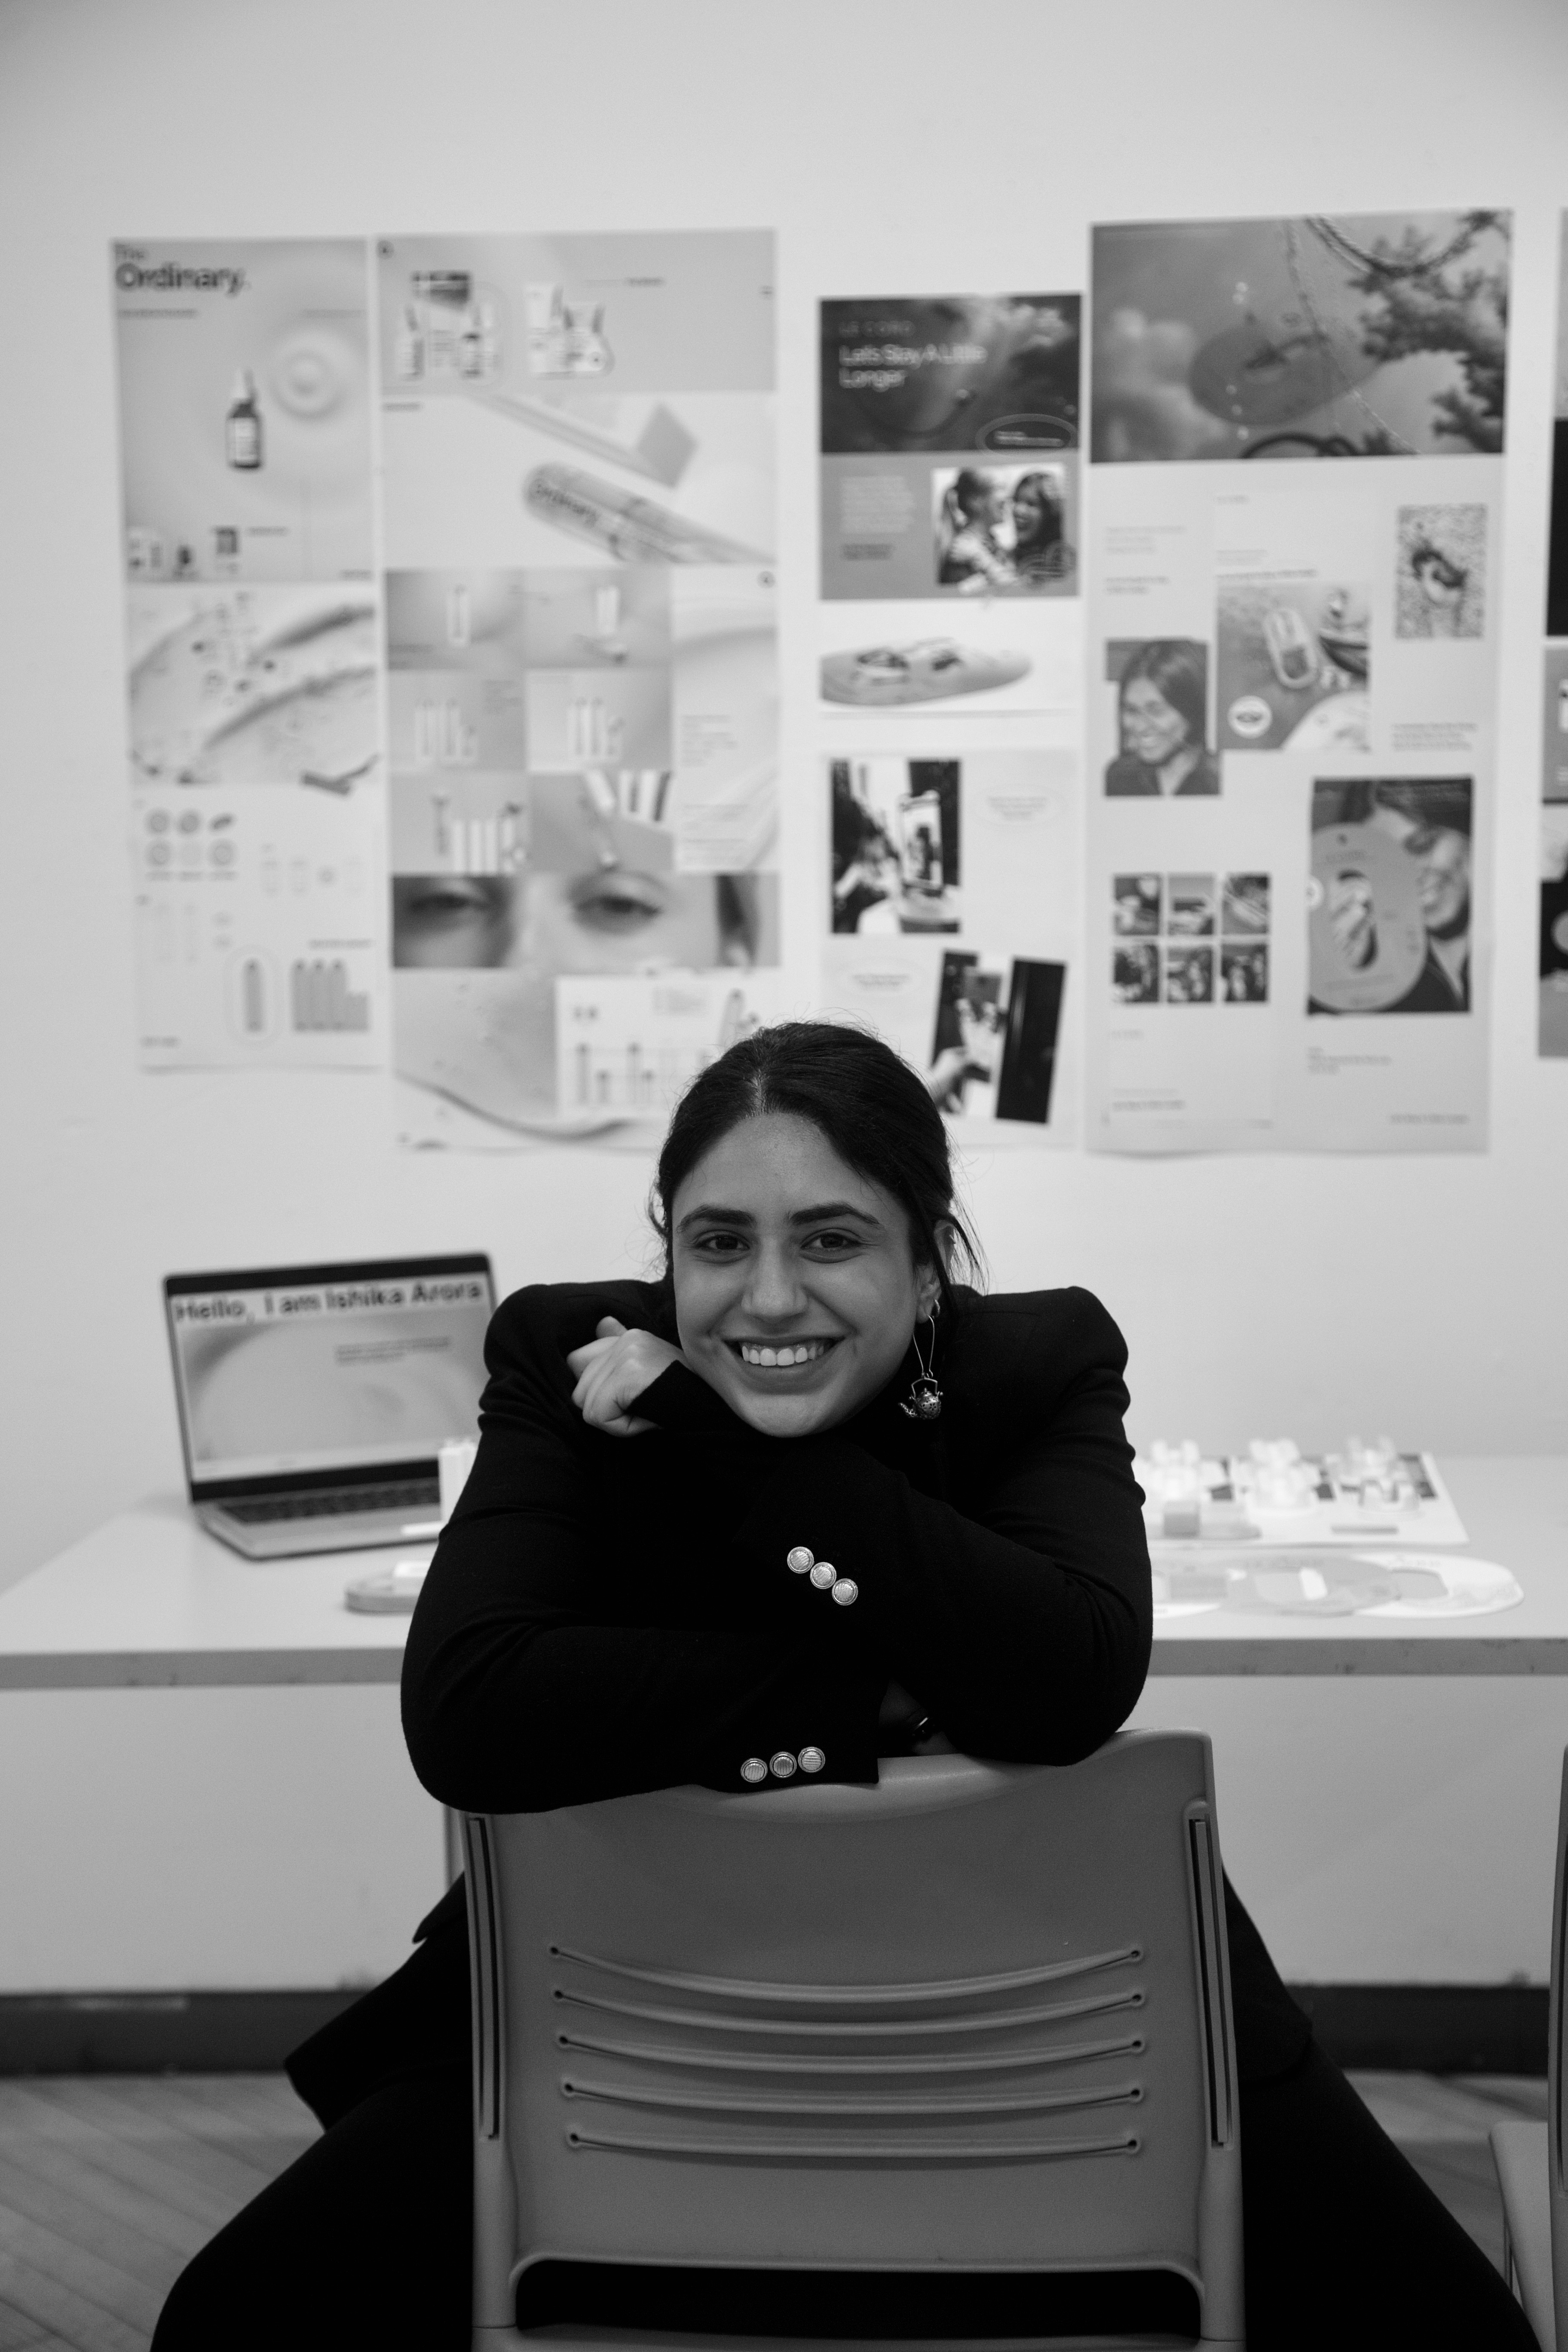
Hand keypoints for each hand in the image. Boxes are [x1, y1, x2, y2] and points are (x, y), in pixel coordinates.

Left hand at [566, 1317, 684, 1437]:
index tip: (634, 1397)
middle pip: (579, 1387)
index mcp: (630, 1336)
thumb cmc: (683, 1400)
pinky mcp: (630, 1372)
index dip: (599, 1391)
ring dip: (616, 1420)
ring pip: (586, 1404)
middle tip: (645, 1408)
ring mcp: (628, 1352)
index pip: (576, 1362)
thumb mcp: (648, 1374)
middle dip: (607, 1408)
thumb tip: (601, 1323)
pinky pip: (598, 1415)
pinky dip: (621, 1428)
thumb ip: (621, 1353)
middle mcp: (627, 1338)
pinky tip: (648, 1419)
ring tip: (649, 1411)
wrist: (715, 1413)